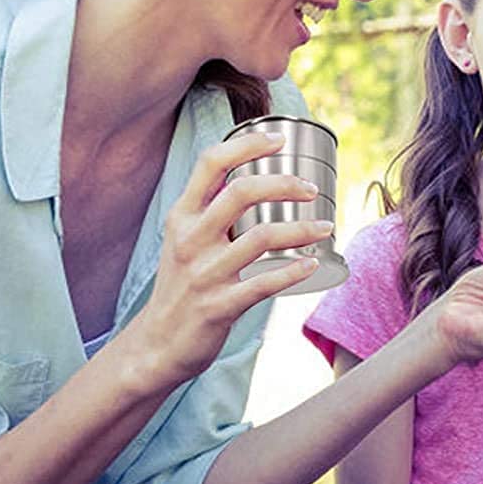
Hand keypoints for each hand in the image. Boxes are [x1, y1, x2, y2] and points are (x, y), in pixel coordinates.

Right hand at [131, 129, 334, 386]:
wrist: (157, 344)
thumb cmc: (183, 284)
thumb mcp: (185, 239)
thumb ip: (212, 210)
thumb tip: (257, 177)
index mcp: (182, 217)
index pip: (210, 163)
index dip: (247, 144)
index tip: (280, 139)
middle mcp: (190, 240)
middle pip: (241, 192)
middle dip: (284, 183)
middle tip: (312, 190)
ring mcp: (204, 274)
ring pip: (261, 238)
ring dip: (302, 229)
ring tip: (326, 227)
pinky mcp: (218, 306)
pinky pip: (263, 284)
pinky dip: (293, 272)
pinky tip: (311, 264)